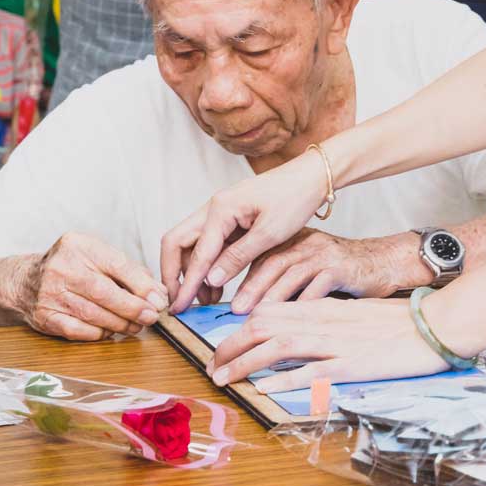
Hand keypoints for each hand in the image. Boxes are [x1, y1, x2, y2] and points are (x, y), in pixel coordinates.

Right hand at [12, 232, 168, 341]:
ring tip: (137, 326)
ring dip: (121, 324)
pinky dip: (100, 333)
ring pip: (94, 314)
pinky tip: (111, 331)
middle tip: (151, 317)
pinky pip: (79, 330)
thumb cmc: (71, 266)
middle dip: (133, 308)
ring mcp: (50, 293)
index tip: (159, 298)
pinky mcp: (45, 317)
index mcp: (79, 245)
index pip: (117, 264)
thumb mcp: (95, 254)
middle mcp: (62, 267)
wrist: (26, 281)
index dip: (141, 285)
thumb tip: (157, 292)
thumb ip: (126, 269)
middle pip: (104, 292)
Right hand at [161, 149, 328, 313]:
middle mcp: (213, 207)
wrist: (311, 177)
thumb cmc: (295, 199)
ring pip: (191, 243)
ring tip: (207, 299)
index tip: (179, 308)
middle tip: (181, 303)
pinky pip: (209, 243)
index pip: (196, 254)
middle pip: (177, 242)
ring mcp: (220, 212)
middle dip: (174, 274)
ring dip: (192, 271)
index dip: (186, 284)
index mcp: (221, 209)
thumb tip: (211, 280)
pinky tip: (218, 284)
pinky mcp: (230, 218)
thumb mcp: (270, 233)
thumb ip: (238, 257)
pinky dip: (208, 264)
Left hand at [207, 297, 447, 392]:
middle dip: (231, 344)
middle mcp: (323, 319)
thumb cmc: (397, 321)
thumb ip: (323, 320)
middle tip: (210, 365)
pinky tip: (262, 386)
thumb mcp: (353, 314)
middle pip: (264, 323)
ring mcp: (336, 340)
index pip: (269, 308)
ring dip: (246, 361)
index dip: (238, 327)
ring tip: (223, 377)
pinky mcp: (352, 362)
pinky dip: (283, 377)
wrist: (435, 322)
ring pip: (279, 343)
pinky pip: (311, 369)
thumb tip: (295, 335)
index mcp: (322, 306)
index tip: (220, 345)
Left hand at [230, 229, 429, 313]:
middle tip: (231, 316)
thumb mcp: (315, 267)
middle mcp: (309, 245)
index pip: (263, 257)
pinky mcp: (343, 272)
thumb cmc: (349, 272)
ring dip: (265, 304)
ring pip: (288, 280)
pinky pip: (316, 293)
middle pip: (270, 266)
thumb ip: (289, 279)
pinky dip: (300, 310)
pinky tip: (285, 338)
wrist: (389, 262)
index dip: (242, 280)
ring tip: (247, 329)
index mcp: (299, 242)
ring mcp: (326, 257)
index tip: (225, 305)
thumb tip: (256, 305)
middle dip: (247, 292)